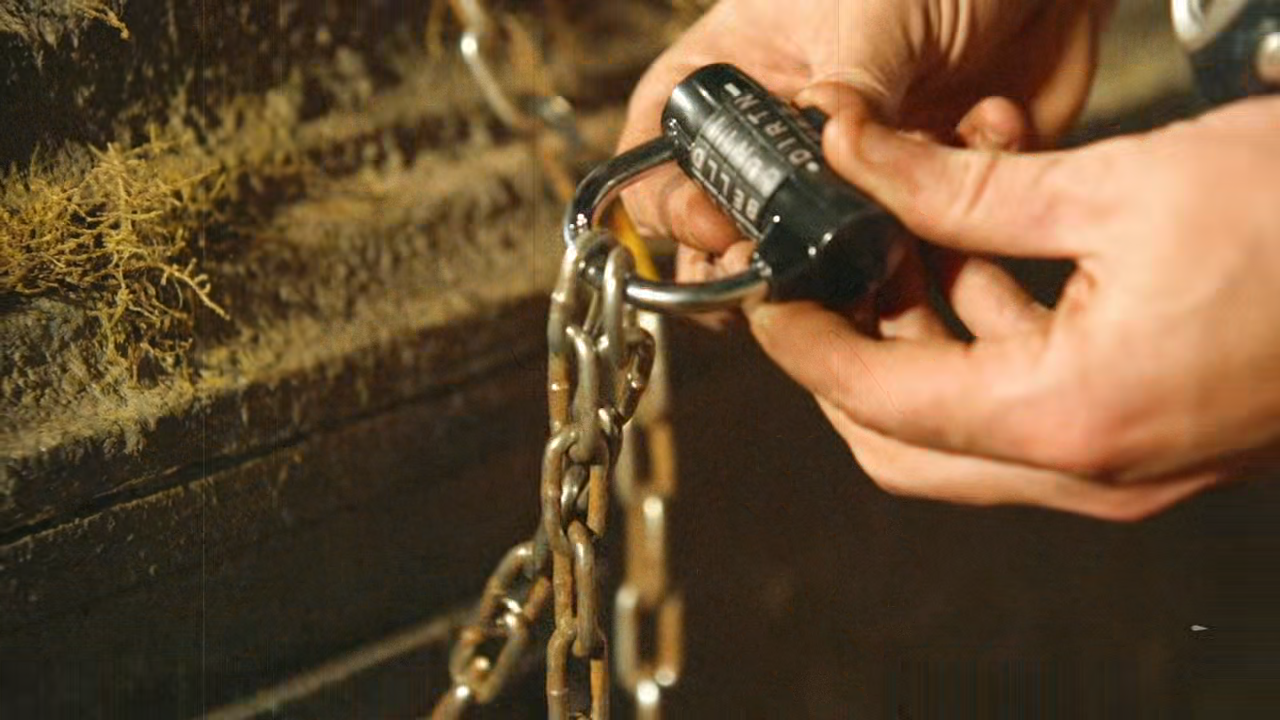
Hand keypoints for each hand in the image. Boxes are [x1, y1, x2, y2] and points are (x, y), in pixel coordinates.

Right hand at [618, 0, 1107, 254]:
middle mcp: (783, 144)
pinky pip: (926, 249)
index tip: (718, 230)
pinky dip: (963, 215)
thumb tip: (828, 154)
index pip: (660, 161)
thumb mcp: (871, 9)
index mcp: (734, 83)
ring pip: (823, 268)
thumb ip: (846, 91)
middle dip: (760, 267)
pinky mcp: (925, 205)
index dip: (672, 207)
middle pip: (728, 239)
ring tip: (911, 218)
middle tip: (797, 271)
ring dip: (867, 263)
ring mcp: (854, 182)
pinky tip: (991, 124)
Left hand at [747, 96, 1279, 519]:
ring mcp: (1125, 464)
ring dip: (928, 323)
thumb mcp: (1115, 183)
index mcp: (1070, 416)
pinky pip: (1030, 399)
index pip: (879, 399)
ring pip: (966, 420)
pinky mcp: (1149, 435)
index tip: (763, 288)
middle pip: (905, 438)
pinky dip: (993, 327)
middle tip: (838, 258)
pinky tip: (994, 236)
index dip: (803, 341)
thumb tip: (856, 153)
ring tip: (925, 214)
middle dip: (856, 347)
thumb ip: (961, 183)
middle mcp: (1092, 468)